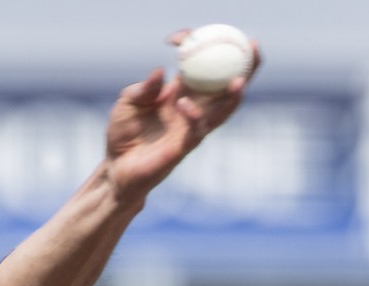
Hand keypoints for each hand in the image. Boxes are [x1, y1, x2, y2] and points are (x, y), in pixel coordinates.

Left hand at [104, 29, 261, 199]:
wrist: (117, 167)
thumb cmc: (123, 133)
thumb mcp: (127, 103)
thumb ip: (143, 88)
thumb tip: (161, 71)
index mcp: (181, 92)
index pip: (201, 65)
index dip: (199, 47)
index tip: (185, 35)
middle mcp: (193, 107)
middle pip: (227, 85)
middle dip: (245, 66)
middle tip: (252, 47)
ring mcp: (192, 127)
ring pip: (223, 110)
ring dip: (234, 96)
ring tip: (239, 80)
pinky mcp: (184, 147)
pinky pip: (196, 130)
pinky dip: (193, 115)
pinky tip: (182, 103)